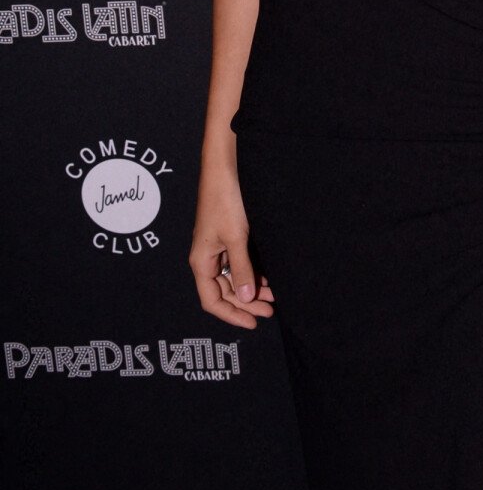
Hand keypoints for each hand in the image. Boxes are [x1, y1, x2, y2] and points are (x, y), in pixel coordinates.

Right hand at [190, 165, 274, 329]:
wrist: (224, 168)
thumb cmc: (225, 200)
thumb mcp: (236, 238)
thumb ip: (242, 269)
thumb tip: (245, 299)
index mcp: (201, 262)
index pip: (212, 301)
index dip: (232, 315)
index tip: (253, 322)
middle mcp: (207, 257)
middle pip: (224, 291)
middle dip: (246, 303)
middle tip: (270, 310)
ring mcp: (217, 246)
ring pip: (233, 277)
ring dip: (251, 287)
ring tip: (273, 295)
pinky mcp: (227, 235)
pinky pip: (237, 261)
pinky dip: (252, 271)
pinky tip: (267, 277)